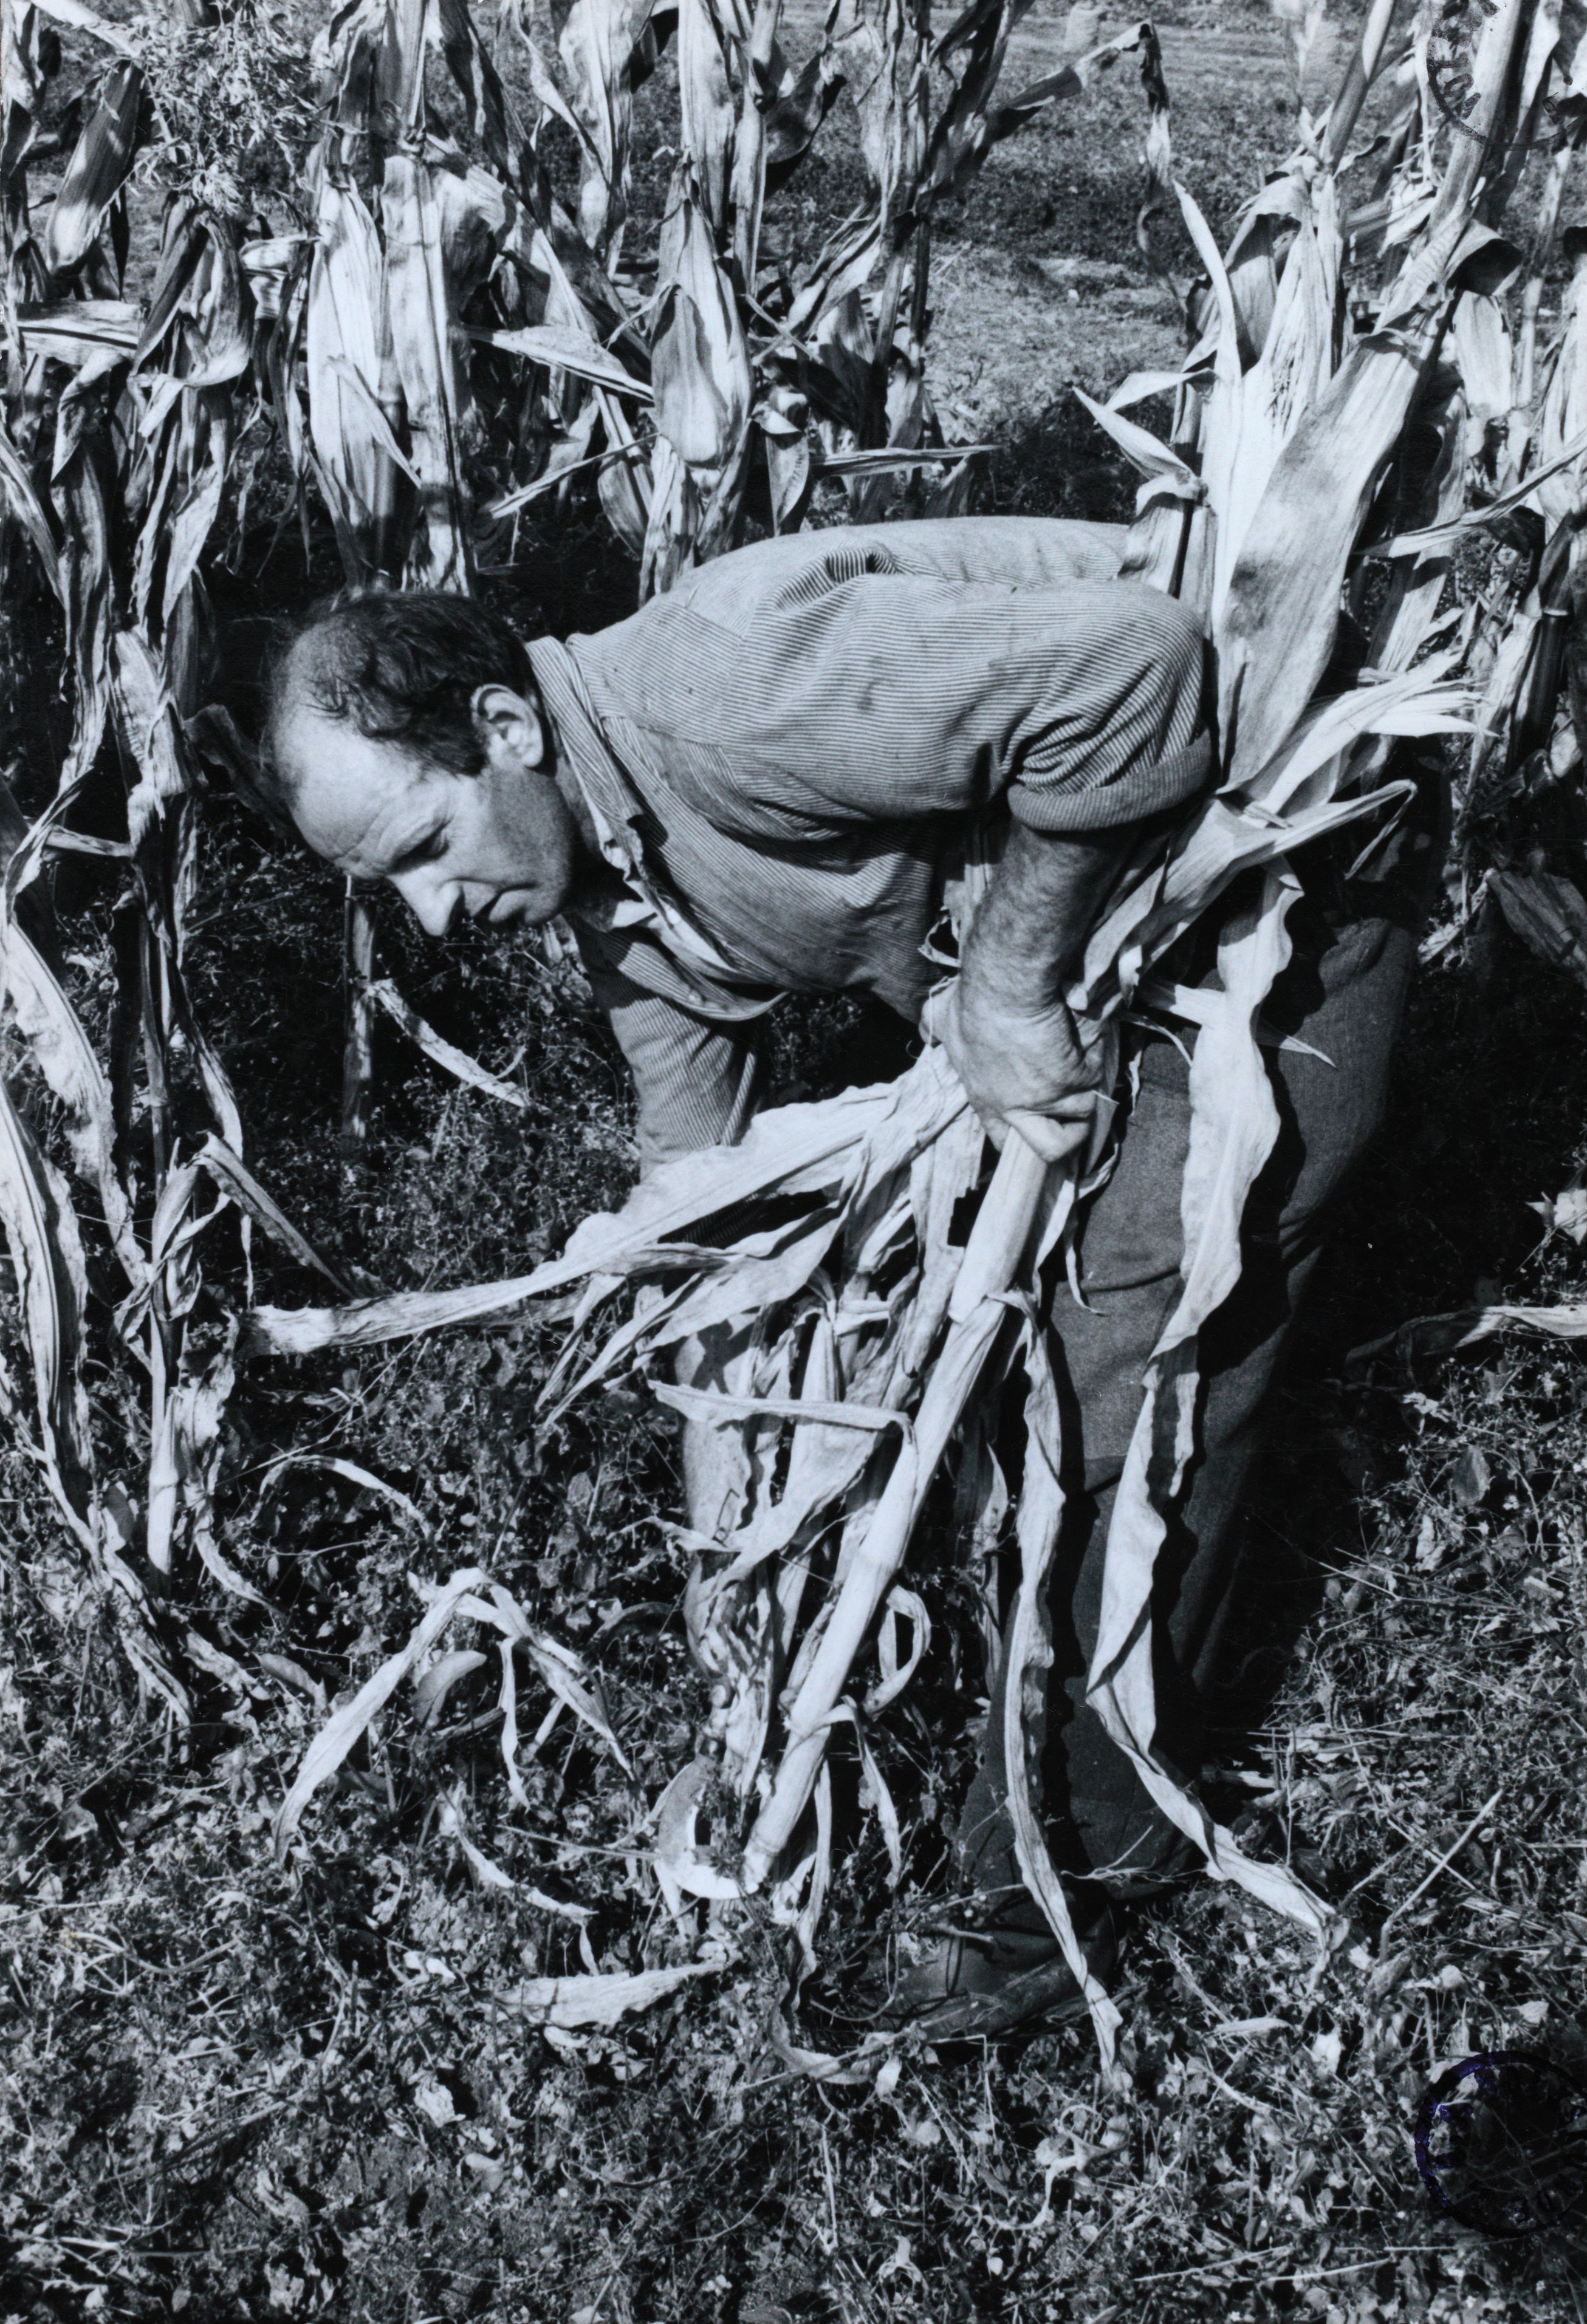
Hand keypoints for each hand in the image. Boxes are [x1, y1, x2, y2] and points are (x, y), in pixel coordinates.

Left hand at [928, 981, 1114, 1166]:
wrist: (1006, 987)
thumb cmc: (973, 1002)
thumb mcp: (944, 1023)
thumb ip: (938, 1033)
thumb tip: (925, 1026)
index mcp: (986, 1100)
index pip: (1003, 1140)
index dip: (1021, 1136)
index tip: (1033, 1124)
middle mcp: (1016, 1108)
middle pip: (1050, 1150)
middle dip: (1065, 1138)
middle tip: (1071, 1117)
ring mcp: (1047, 1097)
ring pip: (1082, 1117)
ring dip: (1086, 1096)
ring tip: (1083, 1074)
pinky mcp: (1073, 1079)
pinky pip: (1095, 1082)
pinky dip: (1095, 1065)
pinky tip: (1086, 1048)